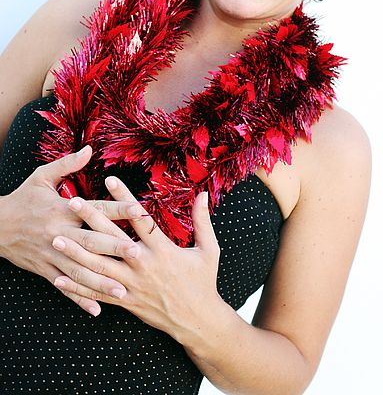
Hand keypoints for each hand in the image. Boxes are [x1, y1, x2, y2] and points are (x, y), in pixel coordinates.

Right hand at [0, 146, 132, 315]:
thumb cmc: (23, 199)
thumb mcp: (42, 177)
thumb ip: (67, 164)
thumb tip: (90, 148)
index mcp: (63, 210)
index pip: (96, 209)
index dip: (118, 208)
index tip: (140, 209)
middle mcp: (60, 233)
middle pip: (91, 242)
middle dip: (114, 249)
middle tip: (138, 254)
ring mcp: (53, 255)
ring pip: (80, 271)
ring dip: (102, 282)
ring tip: (123, 290)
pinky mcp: (46, 270)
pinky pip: (65, 287)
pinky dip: (80, 299)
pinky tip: (96, 310)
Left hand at [52, 176, 222, 337]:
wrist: (197, 320)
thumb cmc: (204, 281)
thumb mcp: (209, 249)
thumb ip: (202, 221)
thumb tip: (204, 194)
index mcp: (163, 250)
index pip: (139, 218)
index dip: (123, 198)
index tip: (109, 179)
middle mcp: (143, 265)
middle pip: (111, 238)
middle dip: (91, 219)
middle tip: (72, 202)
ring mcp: (131, 285)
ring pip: (98, 267)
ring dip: (75, 252)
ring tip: (56, 237)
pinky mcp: (125, 301)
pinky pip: (97, 293)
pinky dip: (77, 288)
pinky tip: (58, 279)